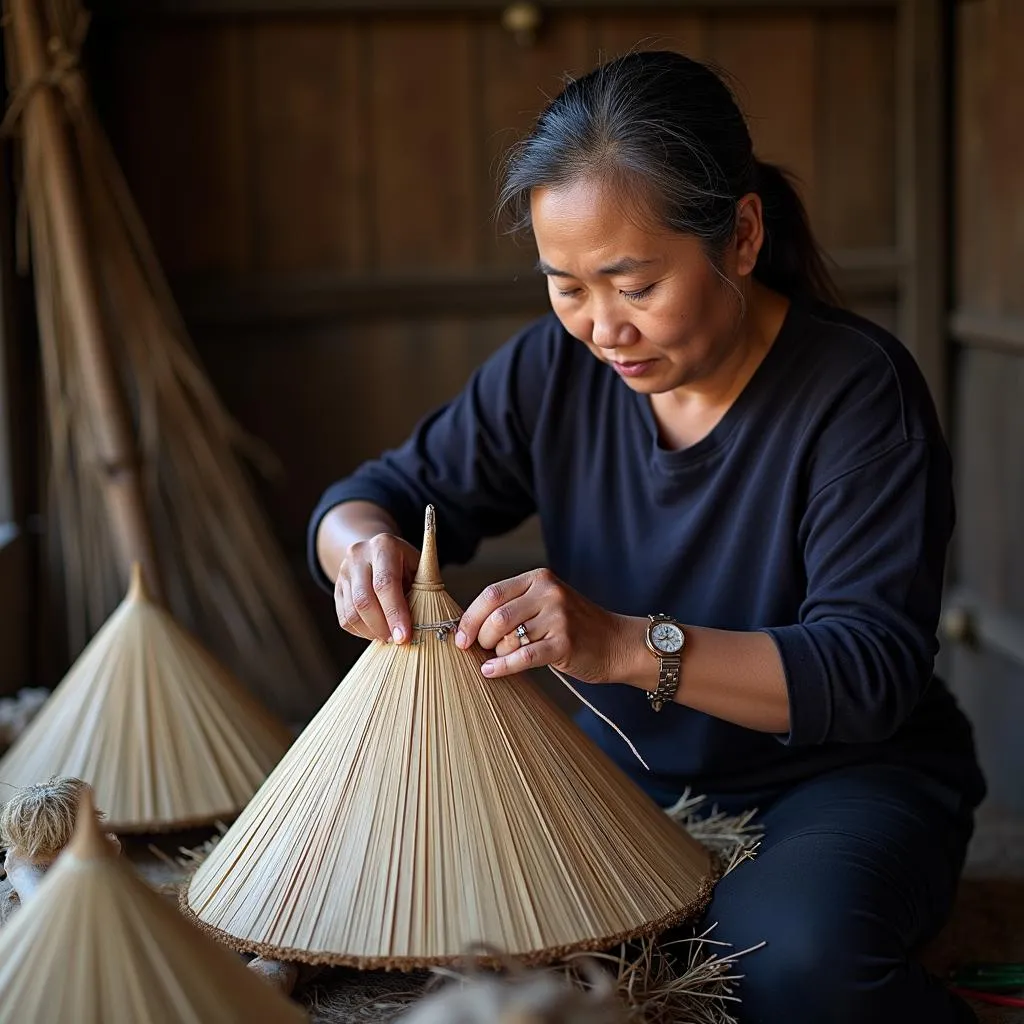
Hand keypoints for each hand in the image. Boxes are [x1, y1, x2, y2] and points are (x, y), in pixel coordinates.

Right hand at [334, 533, 420, 643]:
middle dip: (382, 626)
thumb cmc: (407, 564)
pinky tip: (376, 632)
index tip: (403, 636)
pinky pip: (344, 619)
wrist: (378, 551)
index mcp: (384, 545)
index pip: (385, 583)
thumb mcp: (419, 568)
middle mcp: (359, 555)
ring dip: (372, 632)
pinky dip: (361, 632)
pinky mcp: (336, 589)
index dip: (395, 612)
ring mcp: (343, 572)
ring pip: (352, 613)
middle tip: (397, 640)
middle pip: (364, 600)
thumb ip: (423, 590)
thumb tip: (425, 625)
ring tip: (389, 637)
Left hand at [455, 568, 631, 682]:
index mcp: (539, 579)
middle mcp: (549, 593)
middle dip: (480, 637)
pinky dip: (502, 666)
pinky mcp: (565, 643)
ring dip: (496, 652)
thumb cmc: (574, 627)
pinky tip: (490, 671)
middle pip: (496, 616)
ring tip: (498, 658)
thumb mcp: (545, 604)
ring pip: (508, 637)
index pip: (492, 594)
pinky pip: (524, 657)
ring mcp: (559, 617)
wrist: (616, 643)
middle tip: (477, 649)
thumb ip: (513, 607)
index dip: (470, 617)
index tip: (458, 636)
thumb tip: (468, 626)